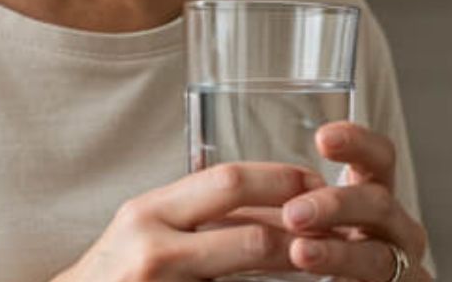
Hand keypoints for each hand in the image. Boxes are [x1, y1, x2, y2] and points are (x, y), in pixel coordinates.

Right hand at [55, 162, 323, 280]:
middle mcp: (152, 244)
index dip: (280, 180)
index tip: (316, 184)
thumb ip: (191, 216)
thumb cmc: (114, 276)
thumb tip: (264, 204)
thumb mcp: (145, 233)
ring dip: (295, 264)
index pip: (227, 181)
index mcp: (150, 211)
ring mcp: (160, 281)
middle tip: (337, 227)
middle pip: (244, 225)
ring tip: (329, 262)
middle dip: (298, 222)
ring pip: (246, 261)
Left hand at [276, 121, 433, 280]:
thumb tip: (228, 186)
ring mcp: (403, 267)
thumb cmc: (315, 257)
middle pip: (381, 202)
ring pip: (380, 255)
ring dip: (339, 253)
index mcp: (371, 198)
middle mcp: (395, 228)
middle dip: (338, 204)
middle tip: (294, 212)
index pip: (378, 158)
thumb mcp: (305, 226)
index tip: (322, 138)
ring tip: (300, 252)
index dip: (358, 143)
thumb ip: (286, 208)